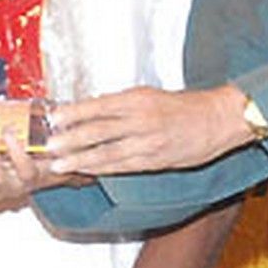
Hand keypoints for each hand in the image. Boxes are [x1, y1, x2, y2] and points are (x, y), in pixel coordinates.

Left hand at [45, 85, 251, 175]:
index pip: (98, 105)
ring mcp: (148, 142)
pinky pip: (123, 166)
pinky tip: (86, 171)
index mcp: (138, 99)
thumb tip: (90, 110)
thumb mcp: (151, 95)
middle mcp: (141, 119)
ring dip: (80, 158)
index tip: (52, 117)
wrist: (219, 119)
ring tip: (58, 163)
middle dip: (70, 138)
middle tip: (48, 144)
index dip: (73, 113)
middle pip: (98, 130)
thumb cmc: (186, 106)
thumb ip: (122, 104)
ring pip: (107, 152)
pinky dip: (102, 169)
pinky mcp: (155, 160)